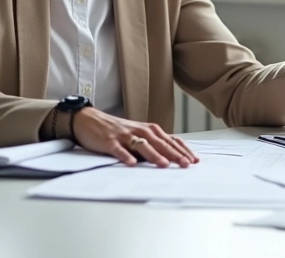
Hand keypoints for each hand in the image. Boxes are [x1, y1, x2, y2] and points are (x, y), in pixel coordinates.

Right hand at [71, 108, 197, 167]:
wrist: (90, 120)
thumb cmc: (117, 130)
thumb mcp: (138, 135)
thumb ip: (153, 145)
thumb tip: (173, 158)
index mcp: (149, 130)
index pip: (171, 141)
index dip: (183, 150)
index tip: (195, 160)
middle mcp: (140, 131)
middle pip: (160, 143)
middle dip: (174, 154)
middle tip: (186, 165)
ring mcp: (125, 136)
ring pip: (142, 145)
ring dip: (154, 155)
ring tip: (164, 165)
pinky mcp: (110, 141)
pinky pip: (119, 149)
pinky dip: (125, 156)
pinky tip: (131, 164)